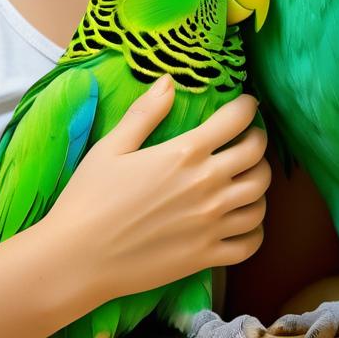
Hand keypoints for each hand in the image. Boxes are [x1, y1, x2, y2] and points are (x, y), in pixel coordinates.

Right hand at [45, 78, 270, 300]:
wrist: (78, 258)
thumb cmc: (90, 197)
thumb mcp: (113, 146)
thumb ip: (145, 112)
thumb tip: (169, 81)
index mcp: (185, 153)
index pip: (236, 121)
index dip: (247, 107)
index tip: (247, 105)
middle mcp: (206, 186)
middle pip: (256, 157)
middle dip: (258, 141)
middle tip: (248, 138)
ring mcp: (210, 224)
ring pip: (260, 198)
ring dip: (260, 183)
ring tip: (247, 177)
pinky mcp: (207, 257)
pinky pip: (250, 241)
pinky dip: (255, 228)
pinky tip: (243, 219)